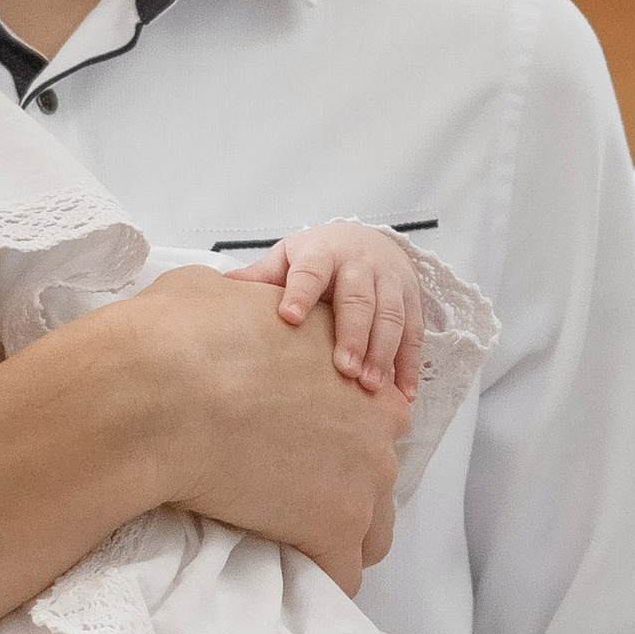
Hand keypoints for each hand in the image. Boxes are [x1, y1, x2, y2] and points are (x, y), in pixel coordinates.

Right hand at [103, 269, 407, 585]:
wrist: (156, 393)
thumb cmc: (171, 337)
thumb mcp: (208, 293)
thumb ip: (235, 309)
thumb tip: (215, 308)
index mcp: (349, 359)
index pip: (362, 412)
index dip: (326, 436)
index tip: (285, 450)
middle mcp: (373, 417)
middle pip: (374, 472)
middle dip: (335, 488)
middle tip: (279, 498)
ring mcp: (365, 473)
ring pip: (369, 530)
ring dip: (331, 540)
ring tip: (280, 546)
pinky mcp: (337, 523)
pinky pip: (342, 575)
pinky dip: (314, 580)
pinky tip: (280, 580)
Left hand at [232, 220, 423, 402]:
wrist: (367, 239)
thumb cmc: (319, 256)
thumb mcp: (289, 257)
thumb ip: (261, 275)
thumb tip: (219, 288)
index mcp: (323, 252)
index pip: (311, 271)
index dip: (301, 293)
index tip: (289, 317)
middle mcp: (360, 264)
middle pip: (359, 298)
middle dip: (354, 334)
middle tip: (344, 368)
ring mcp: (390, 281)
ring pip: (391, 316)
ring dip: (383, 352)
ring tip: (371, 385)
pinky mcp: (412, 300)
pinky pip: (415, 333)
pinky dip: (410, 365)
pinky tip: (404, 393)